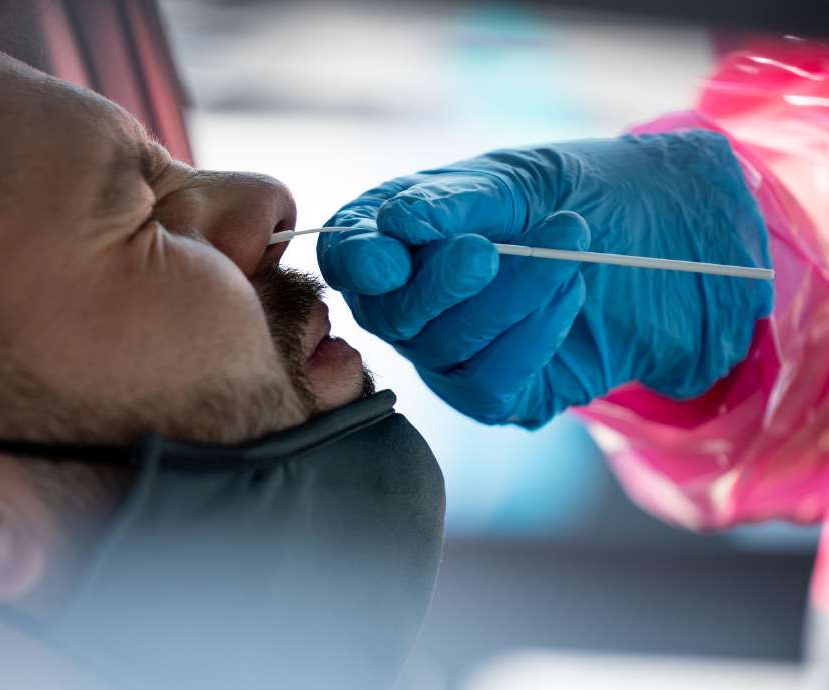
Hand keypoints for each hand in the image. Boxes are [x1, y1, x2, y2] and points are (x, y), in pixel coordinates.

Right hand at [317, 131, 772, 427]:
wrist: (650, 242)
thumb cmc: (565, 199)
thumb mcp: (515, 180)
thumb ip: (453, 200)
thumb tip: (397, 222)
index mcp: (392, 238)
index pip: (346, 259)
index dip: (358, 263)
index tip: (390, 258)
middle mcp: (406, 304)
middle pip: (390, 315)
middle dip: (439, 285)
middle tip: (486, 249)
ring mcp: (443, 356)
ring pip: (444, 348)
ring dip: (509, 298)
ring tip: (569, 246)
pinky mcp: (491, 395)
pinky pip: (488, 385)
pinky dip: (532, 337)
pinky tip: (569, 294)